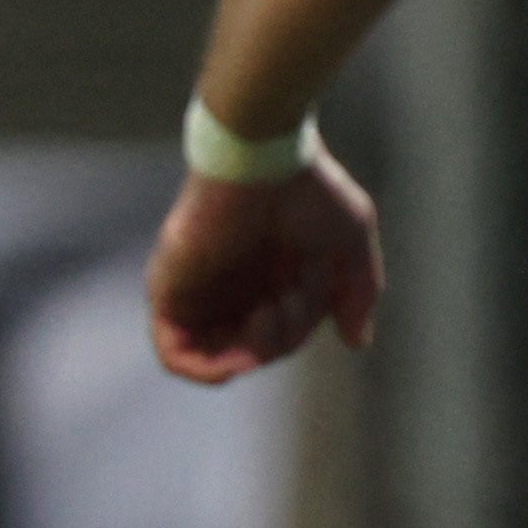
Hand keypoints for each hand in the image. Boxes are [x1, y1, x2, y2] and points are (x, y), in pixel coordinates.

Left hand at [148, 153, 383, 382]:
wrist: (262, 158)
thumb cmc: (309, 190)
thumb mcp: (351, 244)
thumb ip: (358, 293)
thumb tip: (356, 342)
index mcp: (269, 278)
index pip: (281, 333)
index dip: (301, 327)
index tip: (313, 287)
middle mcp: (231, 289)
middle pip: (252, 349)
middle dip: (280, 340)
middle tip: (288, 298)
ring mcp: (198, 293)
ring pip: (217, 357)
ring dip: (248, 354)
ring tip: (266, 316)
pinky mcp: (169, 294)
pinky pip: (176, 354)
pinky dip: (204, 369)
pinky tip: (234, 360)